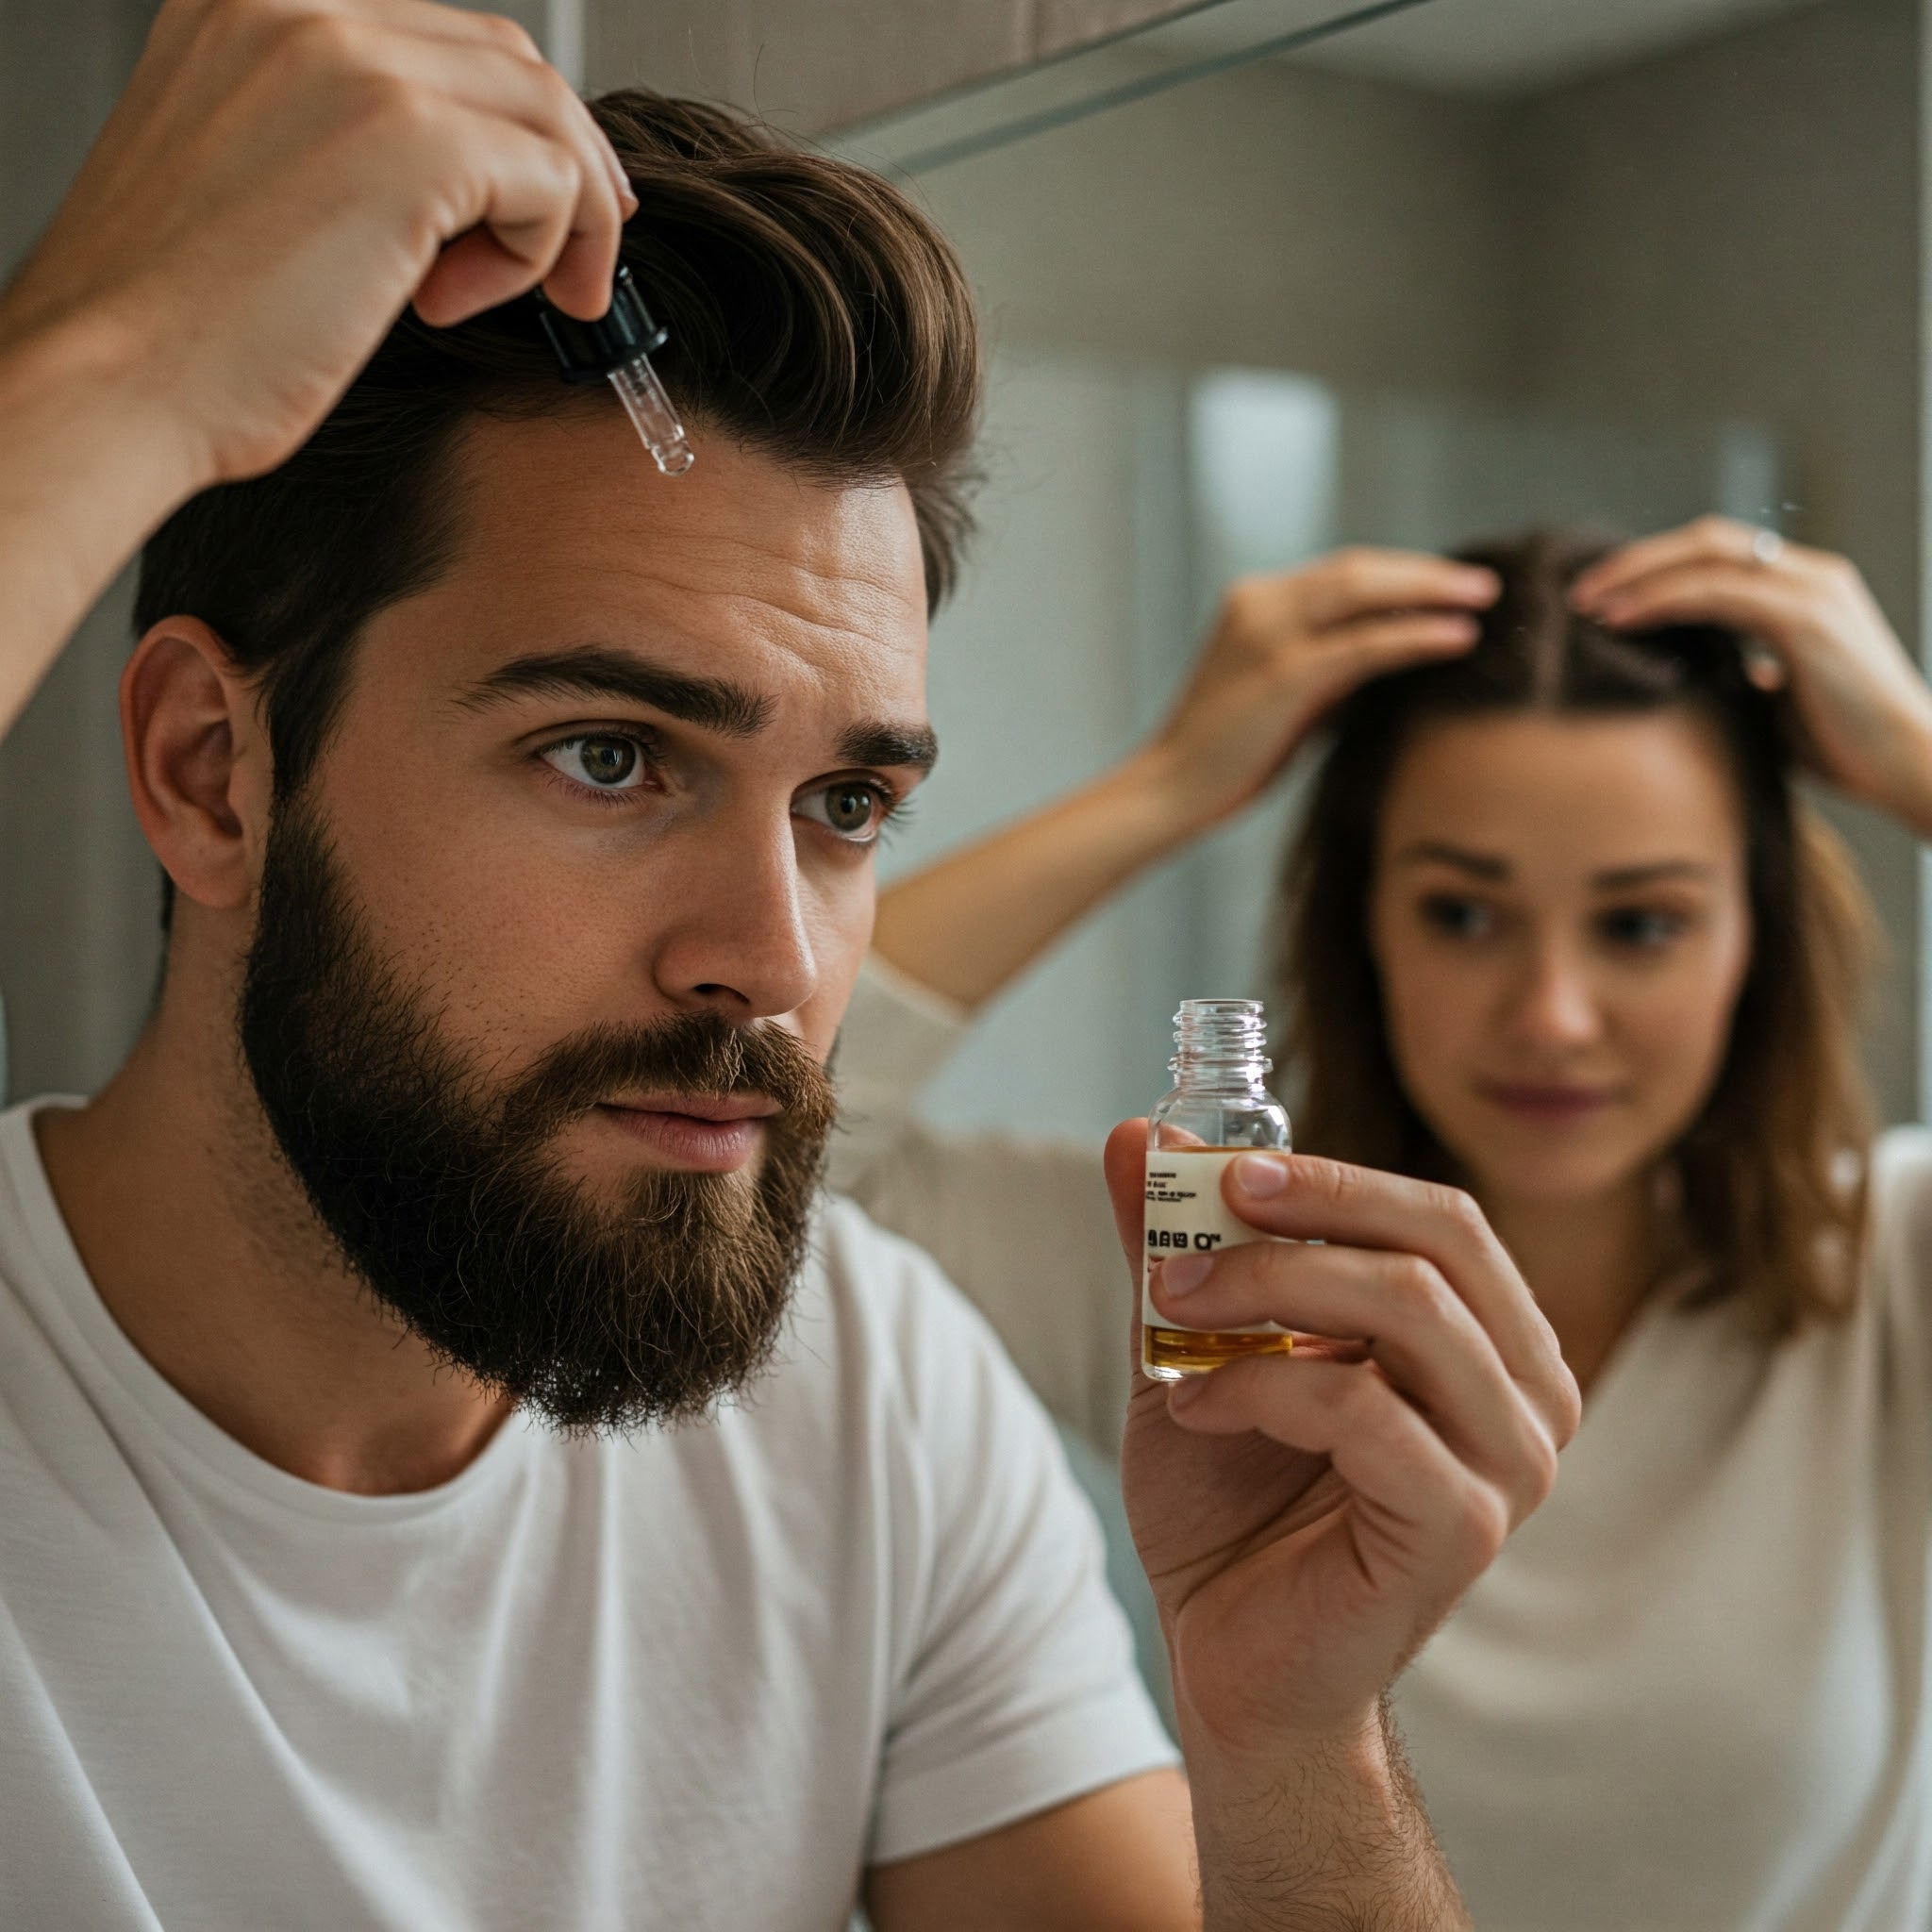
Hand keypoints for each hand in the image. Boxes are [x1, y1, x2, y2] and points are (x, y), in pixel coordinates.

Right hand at [0, 0, 632, 495]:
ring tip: (484, 295)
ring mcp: (358, 66)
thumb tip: (458, 176)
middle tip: (571, 260)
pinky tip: (449, 303)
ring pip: (544, 118)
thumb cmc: (171, 320)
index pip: (439, 36)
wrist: (112, 384)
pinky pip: (551, 182)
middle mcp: (301, 8)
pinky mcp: (414, 144)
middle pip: (507, 61)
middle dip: (561, 166)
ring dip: (552, 219)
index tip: (541, 198)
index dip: (510, 124)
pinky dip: (538, 252)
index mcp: (253, 5)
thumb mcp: (251, 175)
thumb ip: (342, 142)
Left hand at [1104, 1125, 1577, 1757]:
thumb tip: (1136, 1134)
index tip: (1221, 1167)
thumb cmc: (1231, 1504)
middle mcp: (1523, 1397)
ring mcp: (1509, 1466)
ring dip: (1270, 1287)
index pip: (1440, 1217)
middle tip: (1197, 1217)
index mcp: (1486, 1343)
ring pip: (1409, 1309)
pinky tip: (1195, 1409)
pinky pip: (1363, 1411)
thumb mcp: (1194, 1348)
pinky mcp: (1464, 1528)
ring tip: (1175, 1310)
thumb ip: (1181, 1245)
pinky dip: (1260, 1387)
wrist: (1232, 1659)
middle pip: (1440, 1244)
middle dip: (1307, 1210)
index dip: (1333, 1177)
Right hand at [1138, 548, 1498, 832]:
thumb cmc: (1229, 756)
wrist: (1171, 791)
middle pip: (1359, 569)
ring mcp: (1266, 633)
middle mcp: (1258, 604)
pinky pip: (1364, 643)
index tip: (1451, 587)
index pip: (1342, 572)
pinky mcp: (1282, 673)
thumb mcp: (1286, 696)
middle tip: (1484, 584)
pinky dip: (1415, 636)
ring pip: (1363, 590)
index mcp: (1254, 602)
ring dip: (1431, 590)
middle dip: (1427, 573)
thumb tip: (1399, 656)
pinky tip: (1458, 637)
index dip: (1402, 574)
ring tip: (1484, 600)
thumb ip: (1330, 669)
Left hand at [1570, 517, 1931, 834]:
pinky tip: (1620, 618)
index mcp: (1804, 590)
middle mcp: (1811, 577)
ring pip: (1706, 556)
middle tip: (1578, 591)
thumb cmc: (1847, 747)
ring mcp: (1812, 591)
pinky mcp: (1807, 618)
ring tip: (1586, 603)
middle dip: (1636, 560)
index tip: (1603, 596)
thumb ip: (1741, 675)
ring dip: (1637, 575)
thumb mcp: (1777, 700)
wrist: (1910, 767)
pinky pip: (1717, 592)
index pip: (1718, 555)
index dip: (1656, 567)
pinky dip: (1662, 599)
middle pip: (1705, 540)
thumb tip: (1688, 681)